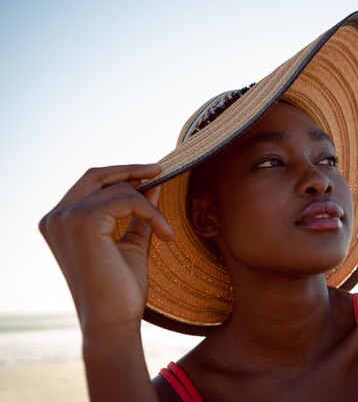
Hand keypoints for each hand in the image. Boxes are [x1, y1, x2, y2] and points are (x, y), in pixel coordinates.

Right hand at [39, 164, 173, 335]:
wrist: (112, 322)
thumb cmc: (119, 290)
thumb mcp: (131, 243)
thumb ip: (138, 214)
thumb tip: (154, 185)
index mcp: (60, 221)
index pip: (89, 182)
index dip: (121, 174)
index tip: (152, 172)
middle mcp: (56, 216)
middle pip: (97, 175)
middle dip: (132, 170)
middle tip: (161, 171)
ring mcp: (66, 218)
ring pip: (120, 191)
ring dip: (150, 208)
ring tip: (166, 232)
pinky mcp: (83, 222)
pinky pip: (129, 200)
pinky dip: (151, 214)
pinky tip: (165, 234)